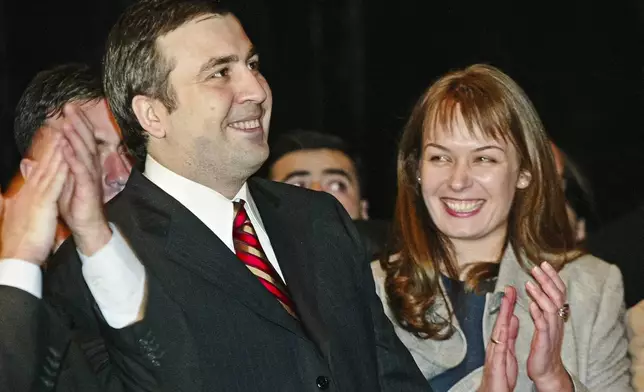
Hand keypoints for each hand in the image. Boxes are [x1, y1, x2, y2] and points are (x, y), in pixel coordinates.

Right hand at [0, 133, 68, 263]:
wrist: (17, 256)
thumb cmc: (18, 240)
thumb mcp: (15, 217)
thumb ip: (8, 203)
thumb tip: (4, 196)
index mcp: (25, 195)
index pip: (36, 170)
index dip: (43, 154)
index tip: (49, 138)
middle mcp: (29, 191)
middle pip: (41, 164)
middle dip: (50, 145)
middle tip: (57, 126)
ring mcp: (35, 196)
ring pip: (48, 169)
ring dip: (56, 151)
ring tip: (63, 133)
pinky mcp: (43, 204)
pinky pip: (54, 183)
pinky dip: (60, 169)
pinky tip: (67, 157)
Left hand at [58, 103, 111, 255]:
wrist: (87, 226)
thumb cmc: (75, 205)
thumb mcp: (58, 184)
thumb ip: (46, 171)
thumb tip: (27, 162)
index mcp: (84, 165)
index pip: (81, 140)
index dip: (76, 123)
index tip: (68, 108)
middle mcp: (90, 167)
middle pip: (85, 140)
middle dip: (78, 123)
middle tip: (70, 106)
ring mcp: (90, 177)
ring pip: (84, 152)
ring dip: (75, 136)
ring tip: (68, 122)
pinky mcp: (87, 188)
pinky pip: (80, 170)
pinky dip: (73, 158)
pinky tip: (67, 148)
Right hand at [478, 286, 518, 391]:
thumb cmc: (500, 375)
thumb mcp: (508, 352)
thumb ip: (510, 335)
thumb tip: (513, 319)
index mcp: (501, 342)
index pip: (505, 320)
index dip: (509, 305)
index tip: (513, 291)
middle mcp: (496, 344)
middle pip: (501, 321)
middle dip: (506, 305)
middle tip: (509, 289)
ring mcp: (495, 351)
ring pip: (499, 330)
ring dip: (503, 315)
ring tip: (507, 301)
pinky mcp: (496, 361)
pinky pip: (500, 345)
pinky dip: (503, 334)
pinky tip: (505, 326)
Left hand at [525, 262, 572, 391]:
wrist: (546, 370)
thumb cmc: (543, 347)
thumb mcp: (545, 324)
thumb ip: (542, 309)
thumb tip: (537, 292)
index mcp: (556, 316)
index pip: (558, 292)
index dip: (553, 277)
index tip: (545, 264)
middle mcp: (557, 320)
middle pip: (557, 296)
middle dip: (547, 280)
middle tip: (537, 267)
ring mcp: (552, 330)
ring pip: (550, 308)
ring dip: (540, 294)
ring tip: (530, 282)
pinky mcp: (545, 340)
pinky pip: (543, 325)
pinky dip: (538, 314)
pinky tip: (531, 305)